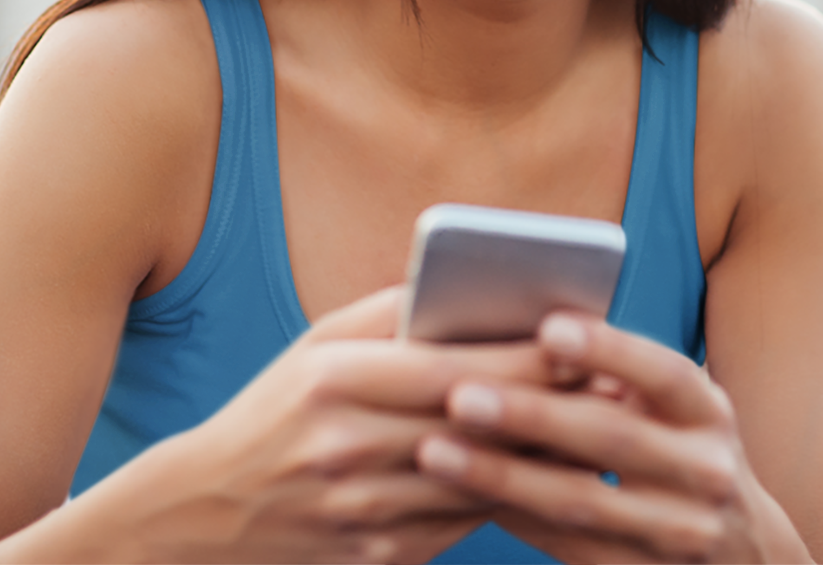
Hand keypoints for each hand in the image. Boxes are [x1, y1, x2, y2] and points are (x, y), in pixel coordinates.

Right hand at [69, 288, 558, 564]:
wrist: (208, 515)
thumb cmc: (275, 408)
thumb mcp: (318, 343)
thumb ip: (391, 311)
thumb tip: (471, 285)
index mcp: (338, 381)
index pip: (456, 366)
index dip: (527, 356)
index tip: (582, 338)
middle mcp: (352, 449)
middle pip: (479, 424)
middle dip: (553, 402)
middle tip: (613, 381)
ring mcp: (365, 513)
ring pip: (482, 480)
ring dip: (545, 455)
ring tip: (598, 426)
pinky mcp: (379, 557)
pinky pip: (462, 522)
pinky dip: (507, 494)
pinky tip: (544, 472)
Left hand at [416, 313, 813, 564]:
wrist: (741, 555)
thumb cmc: (677, 447)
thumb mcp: (673, 407)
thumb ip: (618, 373)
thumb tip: (524, 325)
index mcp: (708, 412)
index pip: (663, 372)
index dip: (608, 349)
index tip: (548, 328)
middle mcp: (704, 473)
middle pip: (609, 439)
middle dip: (530, 415)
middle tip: (459, 394)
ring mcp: (677, 535)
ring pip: (577, 502)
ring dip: (499, 476)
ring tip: (434, 449)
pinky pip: (564, 546)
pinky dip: (510, 515)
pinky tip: (459, 493)